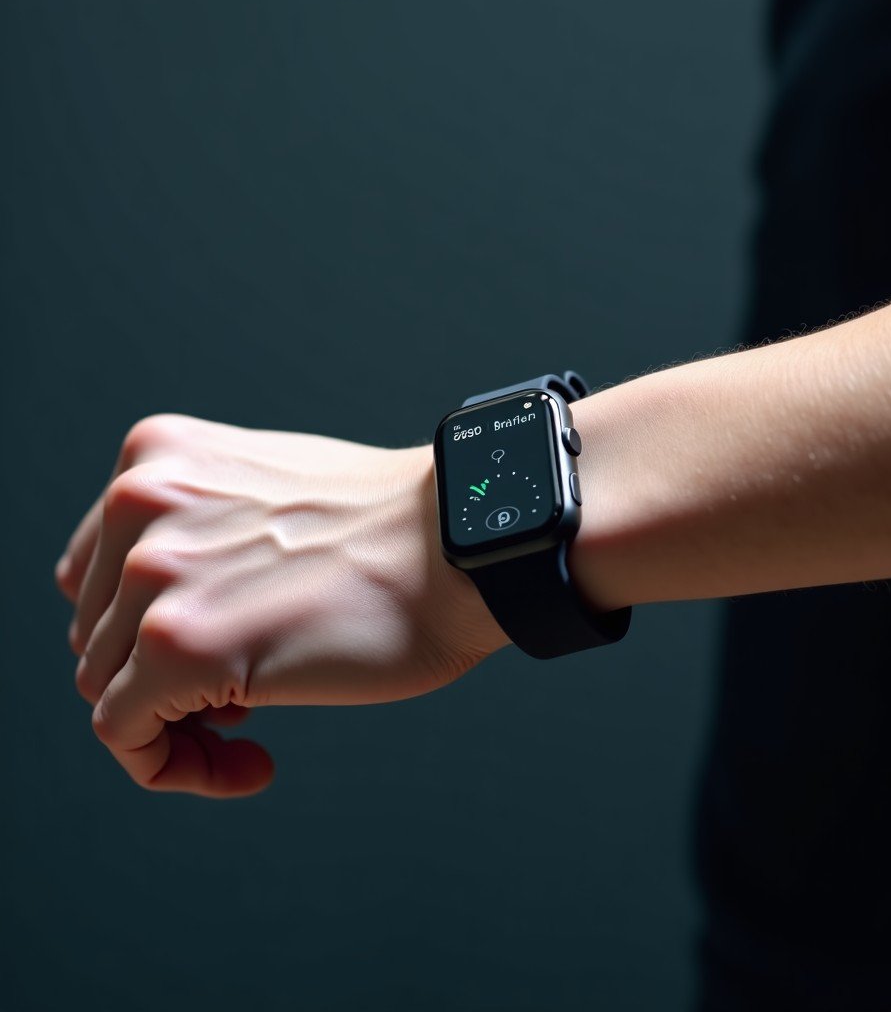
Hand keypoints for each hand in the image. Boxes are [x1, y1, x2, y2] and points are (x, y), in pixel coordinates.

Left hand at [55, 415, 505, 797]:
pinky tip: (252, 762)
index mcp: (158, 457)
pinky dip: (175, 767)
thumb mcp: (270, 494)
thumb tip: (172, 616)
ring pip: (104, 688)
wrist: (460, 546)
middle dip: (159, 678)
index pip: (95, 573)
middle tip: (239, 699)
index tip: (204, 654)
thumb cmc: (396, 530)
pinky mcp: (181, 645)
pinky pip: (124, 735)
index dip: (142, 630)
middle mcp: (139, 502)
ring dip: (174, 723)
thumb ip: (201, 532)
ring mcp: (154, 573)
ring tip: (252, 726)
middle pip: (98, 634)